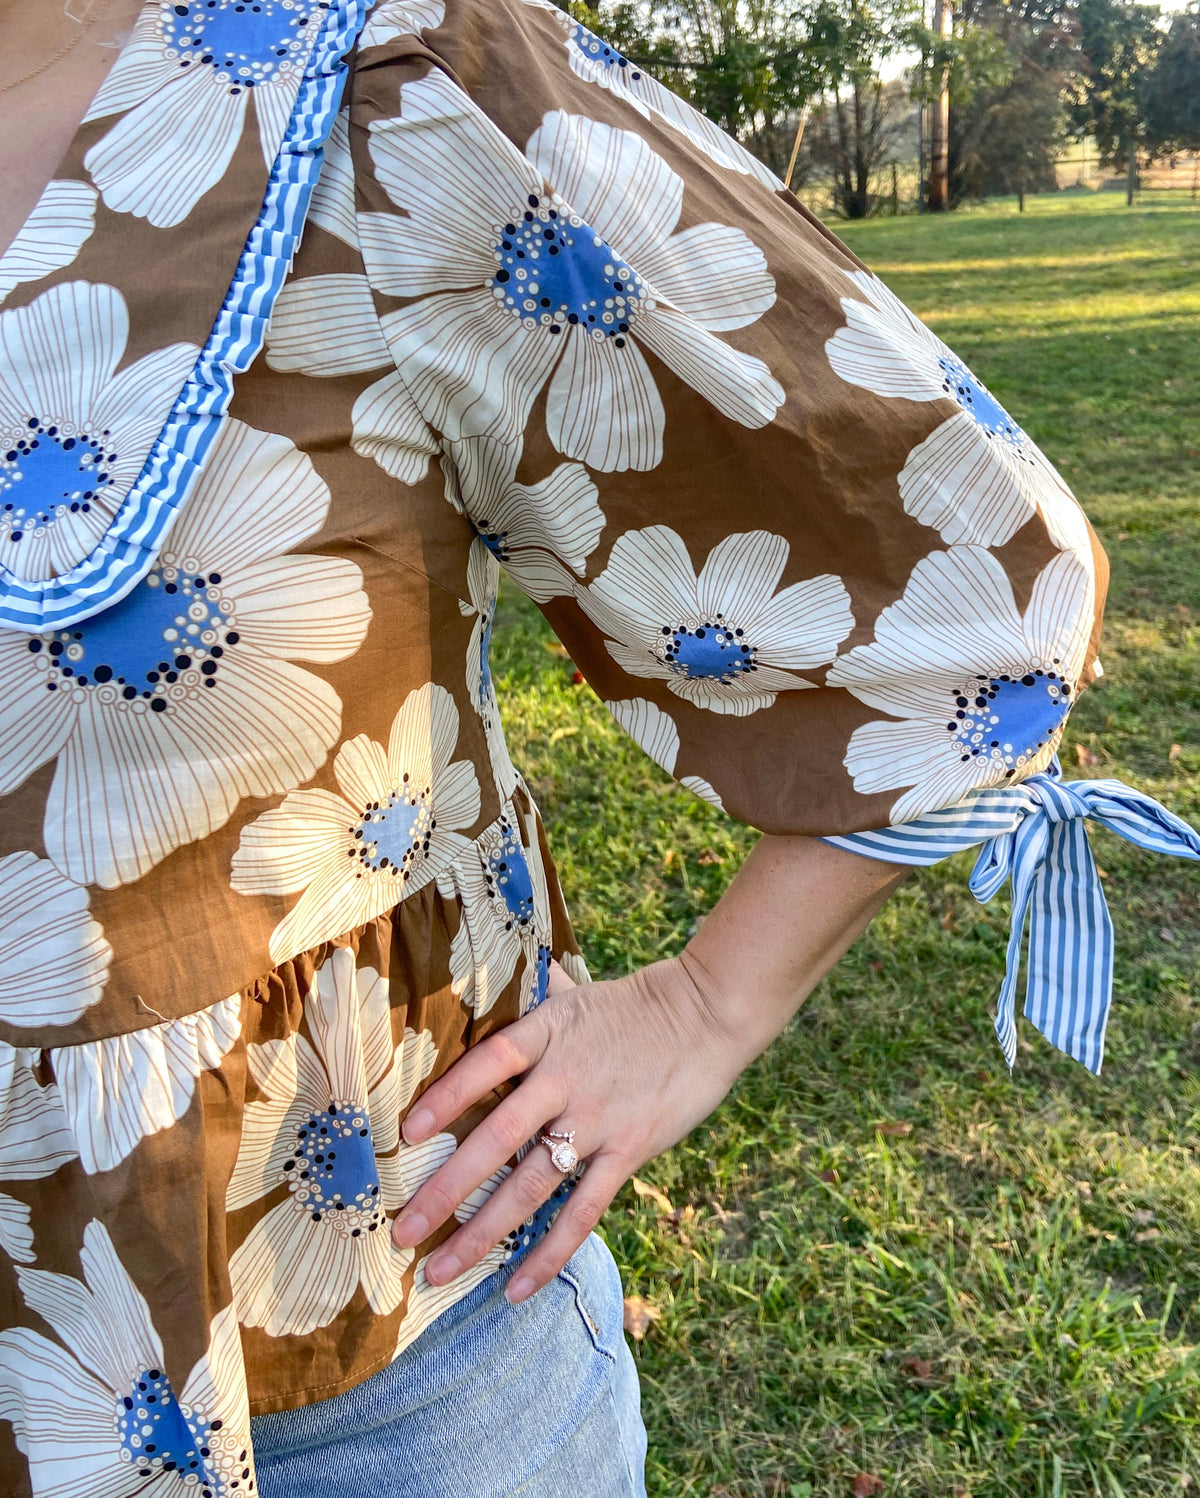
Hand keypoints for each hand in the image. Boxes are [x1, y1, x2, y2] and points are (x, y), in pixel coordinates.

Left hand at [390, 832, 904, 1303]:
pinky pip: (583, 1213)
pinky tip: (515, 1287)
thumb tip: (483, 975)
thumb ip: (529, 997)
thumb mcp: (573, 994)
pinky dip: (548, 1253)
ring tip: (437, 1270)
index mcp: (547, 1033)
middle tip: (400, 1232)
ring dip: (481, 1233)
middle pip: (497, 1139)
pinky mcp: (628, 1151)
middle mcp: (566, 1079)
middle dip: (445, 1190)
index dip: (446, 1096)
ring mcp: (598, 1120)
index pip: (487, 1064)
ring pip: (531, 1186)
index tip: (407, 1132)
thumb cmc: (631, 1004)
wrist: (706, 1014)